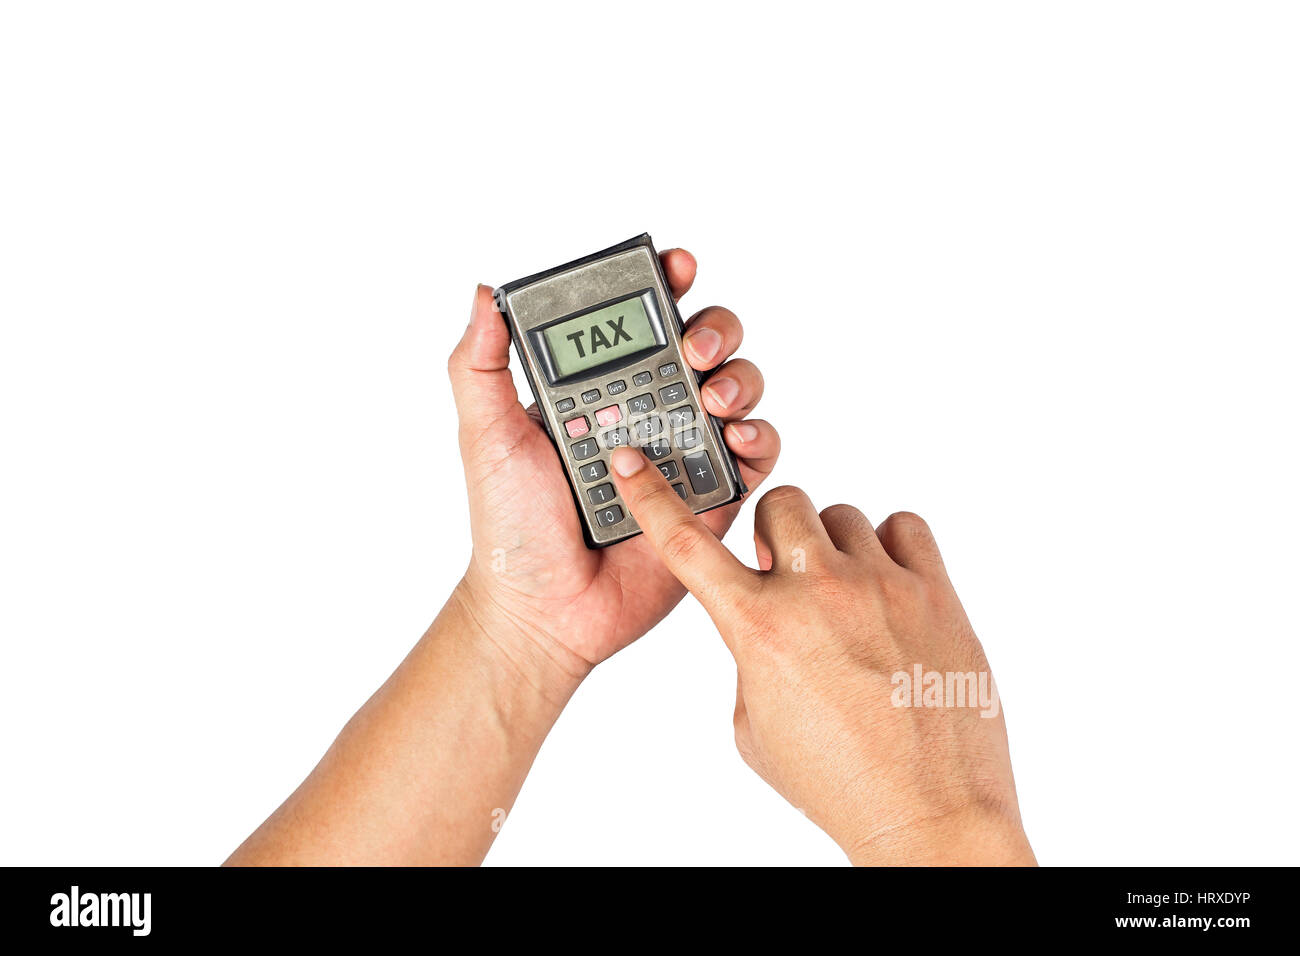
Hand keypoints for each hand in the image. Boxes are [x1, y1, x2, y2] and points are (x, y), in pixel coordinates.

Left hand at [448, 250, 779, 680]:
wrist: (542, 611)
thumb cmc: (511, 527)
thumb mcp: (486, 434)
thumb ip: (482, 363)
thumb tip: (483, 292)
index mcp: (602, 389)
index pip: (642, 321)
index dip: (666, 285)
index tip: (675, 267)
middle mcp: (651, 412)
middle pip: (707, 344)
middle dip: (714, 327)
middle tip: (693, 346)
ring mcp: (686, 453)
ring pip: (740, 391)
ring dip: (740, 377)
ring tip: (712, 395)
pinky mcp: (715, 499)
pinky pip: (758, 457)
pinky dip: (759, 438)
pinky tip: (736, 437)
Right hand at [606, 449, 1034, 865]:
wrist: (927, 815)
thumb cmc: (838, 782)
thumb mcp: (755, 725)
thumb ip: (750, 655)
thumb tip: (767, 616)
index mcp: (760, 629)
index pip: (689, 546)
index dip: (652, 499)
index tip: (634, 465)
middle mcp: (818, 594)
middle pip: (780, 503)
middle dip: (775, 534)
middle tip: (786, 574)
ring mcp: (881, 587)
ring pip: (843, 512)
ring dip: (833, 546)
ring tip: (846, 596)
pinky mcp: (936, 592)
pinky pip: (905, 525)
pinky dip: (892, 545)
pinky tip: (889, 587)